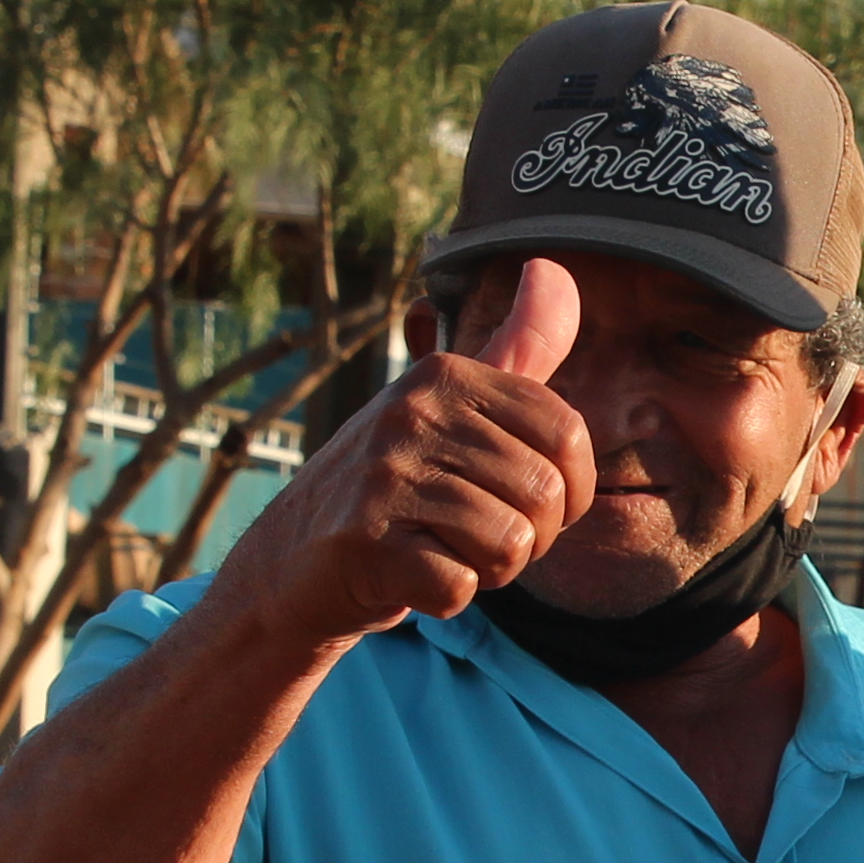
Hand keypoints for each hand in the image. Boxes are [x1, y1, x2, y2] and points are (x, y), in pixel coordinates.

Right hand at [215, 259, 599, 647]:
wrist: (295, 562)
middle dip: (528, 536)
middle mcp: (413, 412)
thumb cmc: (397, 485)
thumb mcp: (455, 406)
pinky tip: (411, 575)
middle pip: (544, 495)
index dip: (569, 487)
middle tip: (471, 533)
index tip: (525, 499)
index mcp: (445, 375)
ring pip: (510, 543)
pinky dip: (448, 596)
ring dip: (489, 569)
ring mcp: (384, 474)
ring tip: (441, 550)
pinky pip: (461, 586)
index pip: (567, 432)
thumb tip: (552, 266)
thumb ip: (517, 348)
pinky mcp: (365, 541)